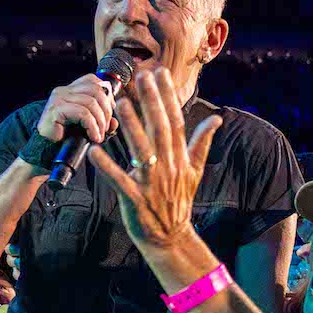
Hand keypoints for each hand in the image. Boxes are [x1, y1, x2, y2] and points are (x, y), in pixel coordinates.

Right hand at [35, 72, 119, 143]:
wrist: (46, 149)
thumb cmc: (65, 137)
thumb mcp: (88, 127)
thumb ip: (102, 122)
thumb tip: (115, 122)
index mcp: (70, 90)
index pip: (92, 80)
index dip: (106, 93)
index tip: (111, 109)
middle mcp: (63, 91)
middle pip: (96, 90)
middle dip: (107, 110)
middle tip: (106, 127)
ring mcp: (58, 99)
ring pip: (91, 102)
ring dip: (100, 121)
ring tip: (100, 135)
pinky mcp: (56, 110)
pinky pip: (82, 113)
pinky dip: (92, 126)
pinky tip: (94, 137)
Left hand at [89, 68, 222, 249]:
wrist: (171, 238)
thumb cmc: (179, 202)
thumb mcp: (195, 171)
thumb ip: (202, 142)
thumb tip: (217, 118)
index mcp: (180, 158)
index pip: (177, 122)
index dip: (168, 97)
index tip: (160, 74)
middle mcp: (168, 167)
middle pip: (161, 130)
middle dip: (151, 103)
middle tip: (141, 77)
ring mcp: (153, 184)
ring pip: (142, 151)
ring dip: (131, 127)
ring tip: (119, 104)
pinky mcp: (136, 199)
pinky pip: (121, 181)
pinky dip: (107, 167)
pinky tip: (94, 152)